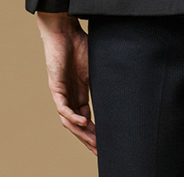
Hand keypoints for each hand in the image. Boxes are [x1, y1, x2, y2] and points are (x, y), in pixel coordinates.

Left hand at [36, 12, 96, 154]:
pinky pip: (63, 108)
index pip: (87, 118)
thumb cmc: (81, 43)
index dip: (95, 132)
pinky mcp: (56, 88)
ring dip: (81, 132)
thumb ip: (105, 78)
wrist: (65, 31)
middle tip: (100, 152)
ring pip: (69, 121)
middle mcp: (70, 96)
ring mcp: (62, 93)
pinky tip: (84, 121)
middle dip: (89, 139)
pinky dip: (74, 116)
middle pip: (78, 125)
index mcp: (80, 93)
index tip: (105, 144)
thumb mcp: (97, 66)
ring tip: (94, 142)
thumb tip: (127, 81)